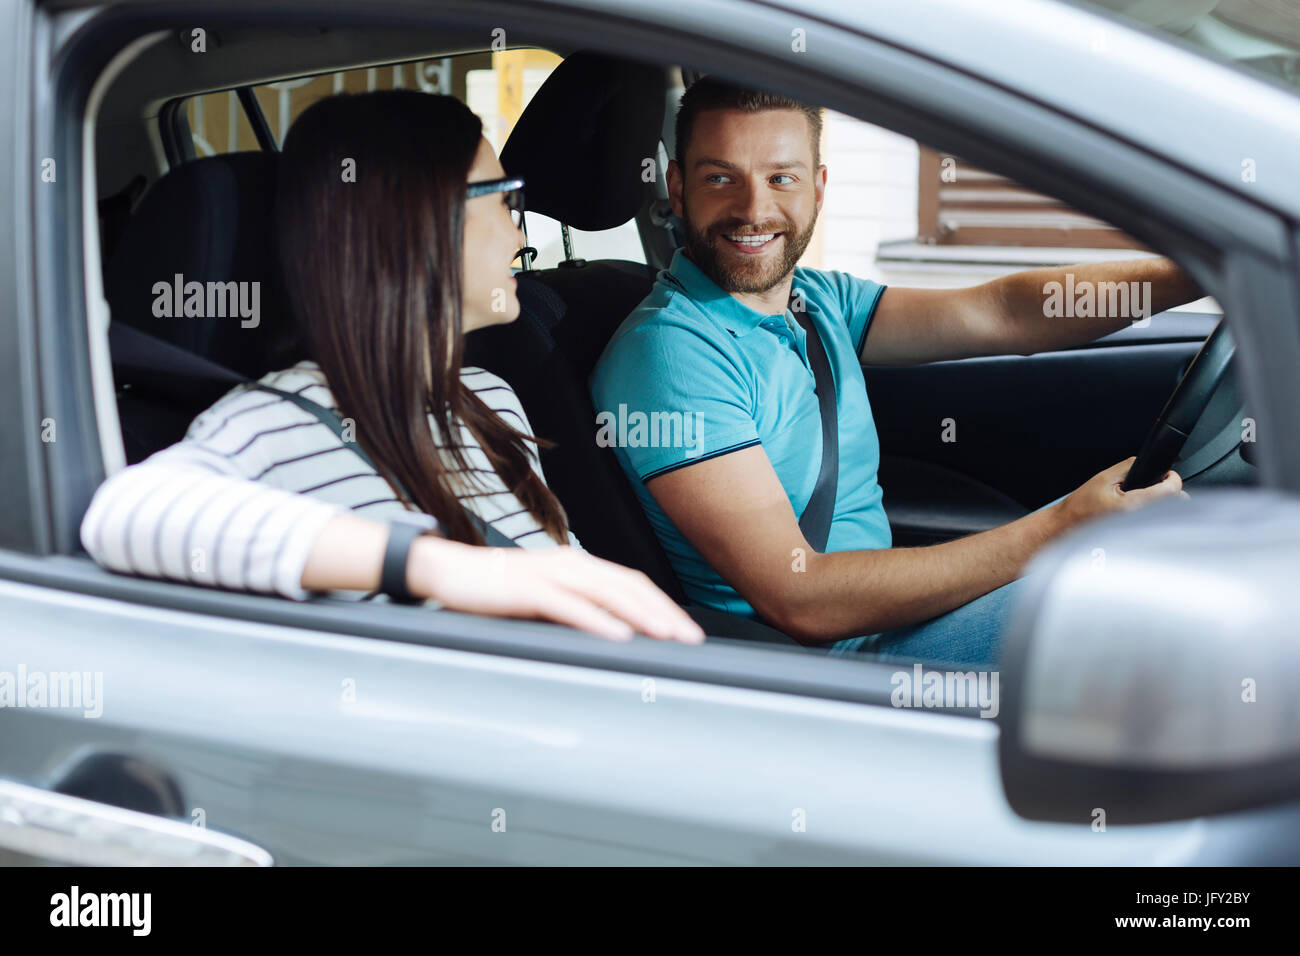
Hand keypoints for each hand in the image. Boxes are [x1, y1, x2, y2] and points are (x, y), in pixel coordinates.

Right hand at [410, 538, 705, 643]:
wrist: (448, 572)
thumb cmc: (496, 590)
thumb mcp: (545, 597)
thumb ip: (575, 608)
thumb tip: (610, 632)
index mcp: (578, 565)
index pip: (631, 583)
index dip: (662, 605)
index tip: (685, 630)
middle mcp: (570, 563)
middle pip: (628, 587)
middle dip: (663, 613)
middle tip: (689, 638)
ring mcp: (550, 574)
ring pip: (607, 594)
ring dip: (640, 616)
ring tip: (665, 635)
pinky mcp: (527, 589)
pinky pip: (570, 606)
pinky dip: (597, 621)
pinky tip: (616, 635)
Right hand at [1057, 456, 1186, 529]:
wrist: (1067, 527)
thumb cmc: (1080, 507)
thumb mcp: (1103, 478)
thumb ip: (1129, 467)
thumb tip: (1147, 464)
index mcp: (1133, 505)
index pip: (1172, 490)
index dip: (1172, 478)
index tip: (1167, 475)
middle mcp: (1141, 521)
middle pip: (1178, 504)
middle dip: (1170, 492)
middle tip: (1157, 486)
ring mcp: (1141, 532)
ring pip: (1170, 516)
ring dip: (1165, 505)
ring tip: (1148, 500)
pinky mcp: (1140, 538)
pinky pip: (1158, 525)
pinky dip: (1157, 517)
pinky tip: (1144, 513)